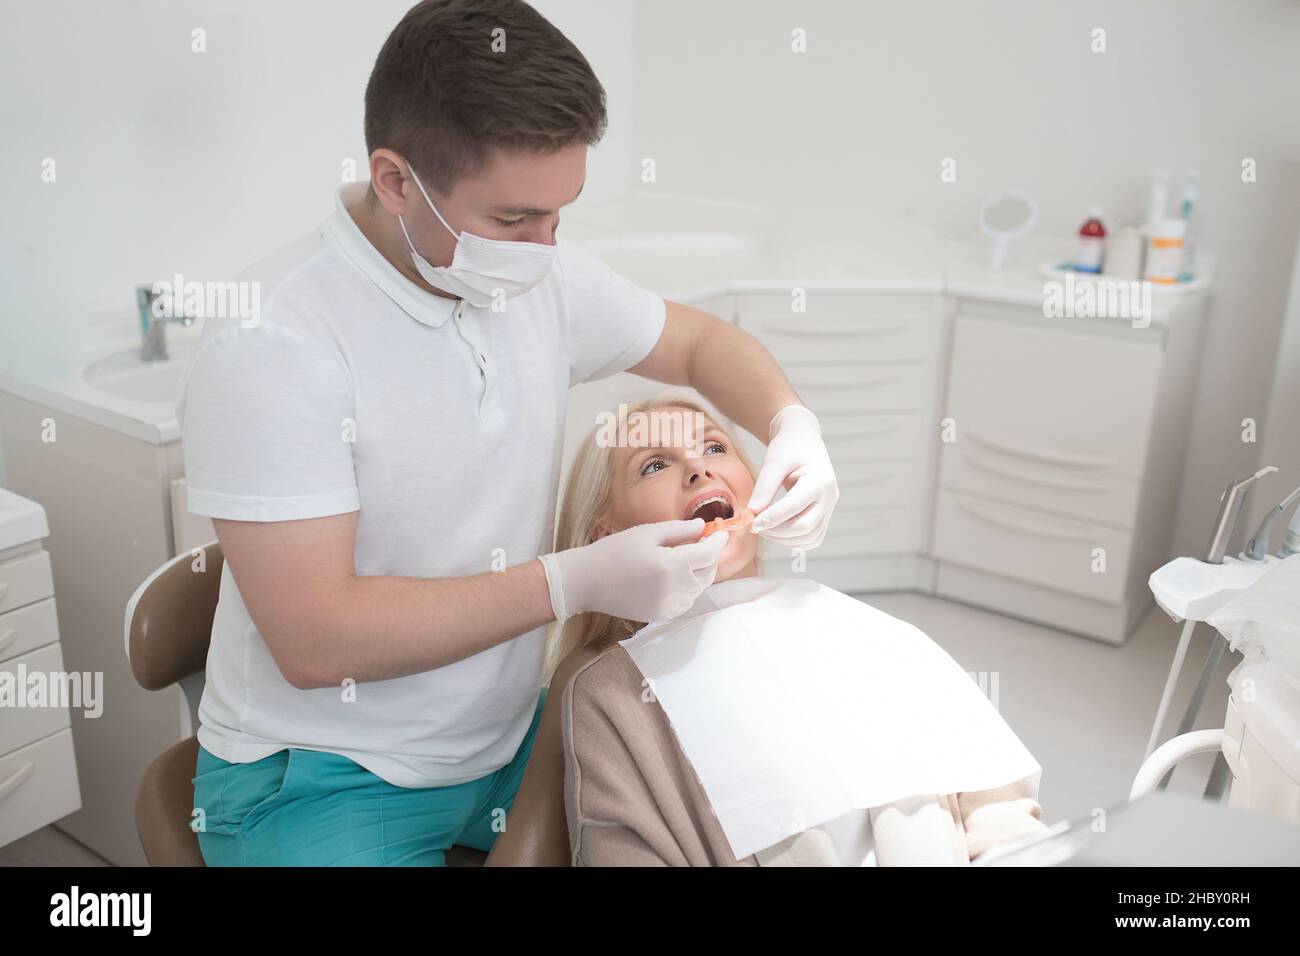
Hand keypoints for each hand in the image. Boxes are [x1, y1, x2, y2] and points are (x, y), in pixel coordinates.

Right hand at [539, 518, 728, 623]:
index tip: (721, 532)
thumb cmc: (614, 552)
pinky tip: (677, 577)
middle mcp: (675, 589)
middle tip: (706, 542)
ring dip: (700, 573)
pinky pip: (686, 602)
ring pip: (699, 589)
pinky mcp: (661, 615)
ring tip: (689, 558)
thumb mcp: (646, 533)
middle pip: (708, 573)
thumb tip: (702, 527)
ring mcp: (669, 606)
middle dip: (711, 557)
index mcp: (672, 565)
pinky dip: (689, 589)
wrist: (587, 582)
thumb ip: (678, 530)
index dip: (719, 541)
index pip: (709, 553)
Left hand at [745, 404, 838, 549]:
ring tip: (764, 529)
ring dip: (785, 539)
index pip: (794, 506)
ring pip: (810, 537)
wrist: (803, 439)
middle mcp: (830, 496)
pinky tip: (777, 532)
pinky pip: (813, 537)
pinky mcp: (825, 514)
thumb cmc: (789, 446)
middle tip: (755, 526)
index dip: (772, 518)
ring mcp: (829, 507)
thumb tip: (752, 514)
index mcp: (820, 479)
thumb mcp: (774, 461)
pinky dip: (795, 541)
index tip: (752, 524)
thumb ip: (764, 488)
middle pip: (805, 527)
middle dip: (777, 531)